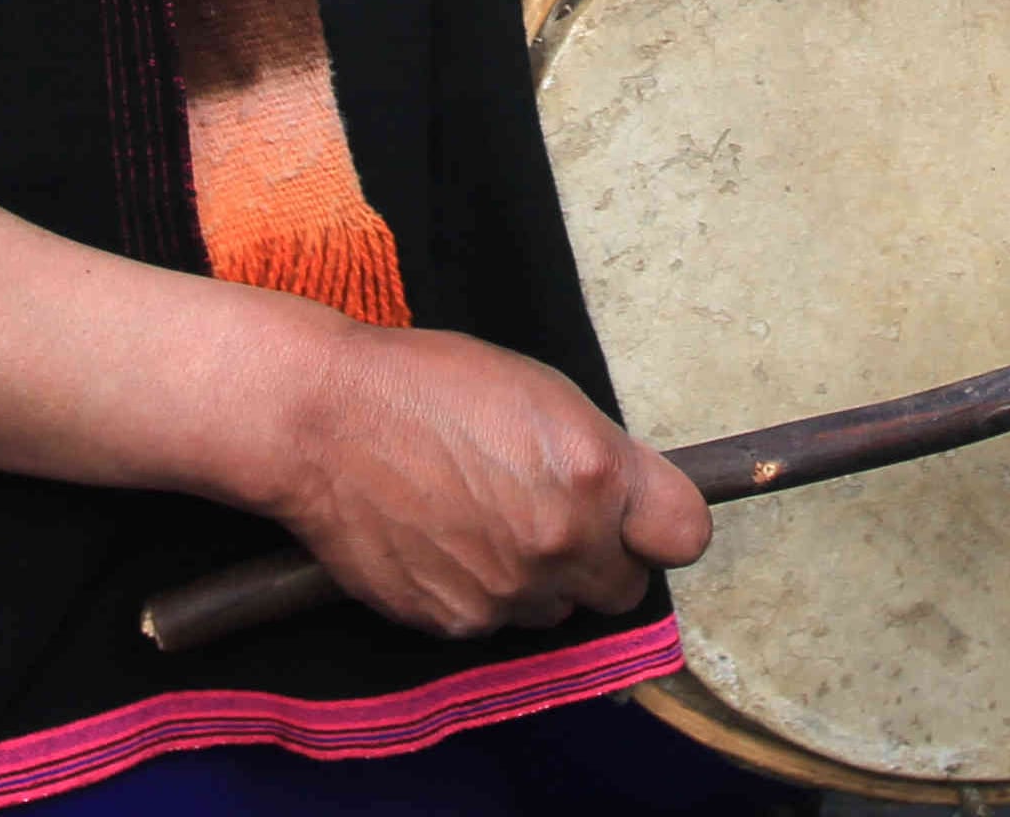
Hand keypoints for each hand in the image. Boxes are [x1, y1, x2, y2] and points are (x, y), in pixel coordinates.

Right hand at [260, 324, 709, 639]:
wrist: (325, 421)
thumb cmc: (429, 386)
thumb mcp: (541, 392)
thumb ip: (599, 455)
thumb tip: (629, 500)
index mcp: (595, 472)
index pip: (684, 535)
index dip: (659, 525)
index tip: (640, 519)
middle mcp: (563, 540)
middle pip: (624, 587)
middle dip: (600, 559)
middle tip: (555, 521)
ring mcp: (510, 590)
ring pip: (558, 610)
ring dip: (540, 580)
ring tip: (486, 525)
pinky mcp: (458, 623)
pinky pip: (497, 623)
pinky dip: (482, 594)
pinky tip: (446, 545)